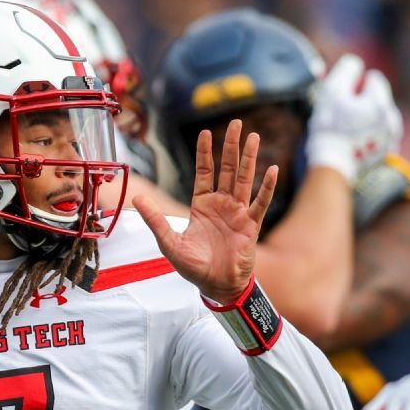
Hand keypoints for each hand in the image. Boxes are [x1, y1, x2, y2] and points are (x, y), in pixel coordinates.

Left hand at [135, 119, 276, 302]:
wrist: (216, 287)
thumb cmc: (194, 267)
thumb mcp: (169, 242)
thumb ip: (155, 220)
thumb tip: (137, 198)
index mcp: (202, 206)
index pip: (204, 172)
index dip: (205, 153)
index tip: (206, 132)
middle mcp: (221, 205)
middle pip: (227, 169)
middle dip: (231, 146)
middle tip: (236, 123)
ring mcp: (238, 213)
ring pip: (244, 180)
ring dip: (249, 158)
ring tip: (254, 137)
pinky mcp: (251, 225)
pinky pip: (260, 202)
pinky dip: (266, 186)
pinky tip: (271, 169)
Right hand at [306, 54, 402, 183]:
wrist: (333, 167)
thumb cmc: (330, 128)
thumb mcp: (332, 92)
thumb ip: (346, 71)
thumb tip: (355, 63)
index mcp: (381, 101)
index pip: (374, 79)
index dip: (355, 85)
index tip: (341, 98)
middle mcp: (392, 118)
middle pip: (377, 99)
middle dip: (361, 103)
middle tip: (340, 116)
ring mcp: (392, 138)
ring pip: (379, 118)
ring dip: (365, 119)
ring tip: (345, 132)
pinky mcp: (387, 154)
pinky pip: (379, 136)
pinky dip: (368, 136)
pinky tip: (352, 143)